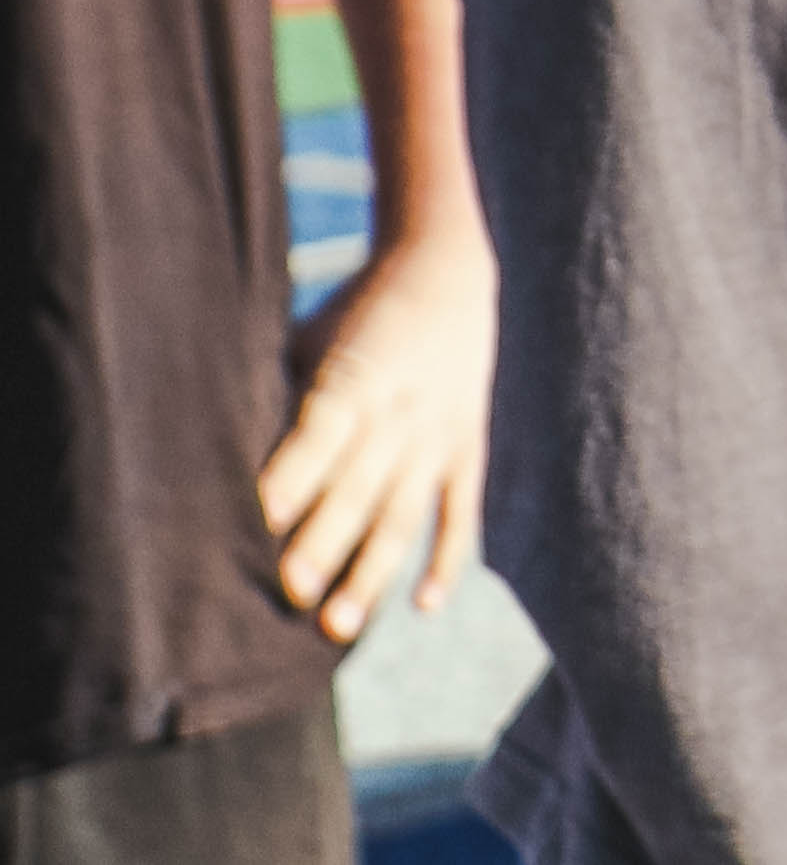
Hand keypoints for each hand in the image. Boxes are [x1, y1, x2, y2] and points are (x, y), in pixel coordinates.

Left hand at [263, 233, 495, 643]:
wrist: (449, 268)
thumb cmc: (355, 310)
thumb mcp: (310, 337)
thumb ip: (277, 395)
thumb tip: (213, 461)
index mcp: (355, 377)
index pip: (321, 433)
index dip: (292, 476)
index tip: (261, 519)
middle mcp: (400, 411)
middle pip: (359, 485)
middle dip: (324, 541)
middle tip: (291, 592)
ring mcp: (438, 435)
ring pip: (405, 513)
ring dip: (373, 571)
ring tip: (338, 624)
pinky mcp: (466, 448)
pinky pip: (459, 512)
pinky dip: (448, 559)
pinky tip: (423, 604)